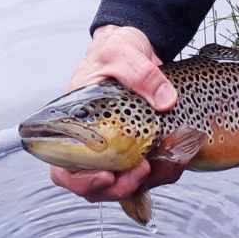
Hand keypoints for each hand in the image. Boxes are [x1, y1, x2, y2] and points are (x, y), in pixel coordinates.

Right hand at [48, 25, 185, 204]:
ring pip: (121, 185)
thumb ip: (141, 73)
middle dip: (118, 188)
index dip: (81, 181)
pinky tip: (175, 159)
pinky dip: (161, 173)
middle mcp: (91, 142)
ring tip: (163, 164)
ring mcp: (114, 148)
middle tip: (142, 171)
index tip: (107, 176)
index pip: (63, 166)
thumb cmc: (117, 50)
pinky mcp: (137, 148)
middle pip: (93, 186)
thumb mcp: (124, 52)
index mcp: (73, 123)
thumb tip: (166, 102)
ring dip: (142, 184)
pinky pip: (145, 172)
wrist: (136, 49)